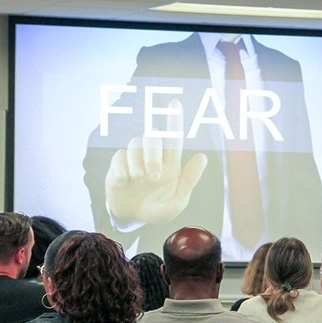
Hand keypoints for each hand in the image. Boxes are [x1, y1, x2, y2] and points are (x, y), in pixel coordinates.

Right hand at [105, 100, 207, 224]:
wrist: (133, 218)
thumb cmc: (158, 209)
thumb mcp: (177, 201)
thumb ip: (189, 180)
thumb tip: (203, 156)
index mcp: (170, 163)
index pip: (173, 138)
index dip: (174, 120)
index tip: (174, 103)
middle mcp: (152, 157)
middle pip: (152, 137)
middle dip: (153, 155)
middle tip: (154, 177)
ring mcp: (134, 160)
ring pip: (135, 145)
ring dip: (138, 164)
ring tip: (139, 180)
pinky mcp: (118, 166)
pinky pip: (119, 157)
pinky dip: (123, 170)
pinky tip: (125, 182)